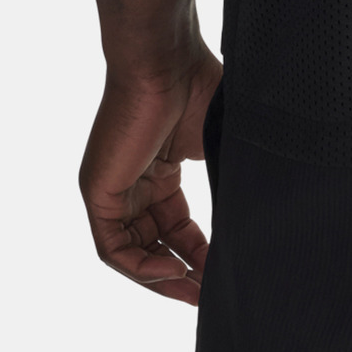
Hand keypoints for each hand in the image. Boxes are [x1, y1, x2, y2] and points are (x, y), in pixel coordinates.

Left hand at [79, 43, 222, 304]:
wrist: (167, 59)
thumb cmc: (197, 84)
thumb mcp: (216, 141)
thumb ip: (227, 177)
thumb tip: (253, 211)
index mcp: (161, 168)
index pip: (174, 225)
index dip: (197, 252)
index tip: (221, 271)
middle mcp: (134, 182)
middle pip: (153, 243)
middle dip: (182, 272)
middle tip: (209, 293)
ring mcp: (113, 188)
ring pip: (132, 253)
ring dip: (163, 277)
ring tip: (196, 291)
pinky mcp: (98, 192)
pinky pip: (113, 248)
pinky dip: (141, 267)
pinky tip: (173, 272)